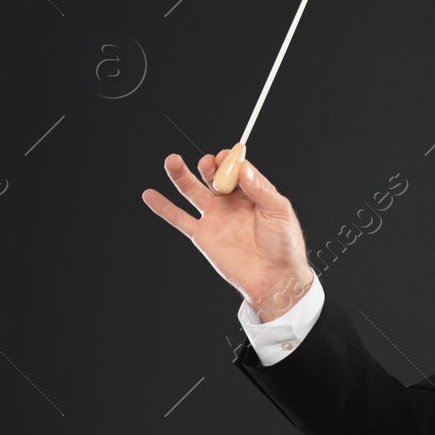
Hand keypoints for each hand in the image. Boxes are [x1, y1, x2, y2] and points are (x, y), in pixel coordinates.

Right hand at [141, 149, 315, 321]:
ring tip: (172, 160)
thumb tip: (243, 167)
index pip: (237, 169)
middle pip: (214, 176)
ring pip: (192, 191)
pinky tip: (149, 195)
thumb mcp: (279, 211)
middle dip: (210, 166)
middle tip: (209, 163)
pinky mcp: (202, 234)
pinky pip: (179, 218)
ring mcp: (215, 217)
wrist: (274, 278)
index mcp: (253, 193)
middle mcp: (232, 202)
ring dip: (181, 175)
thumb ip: (260, 188)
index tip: (226, 155)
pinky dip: (163, 207)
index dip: (231, 161)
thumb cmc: (284, 245)